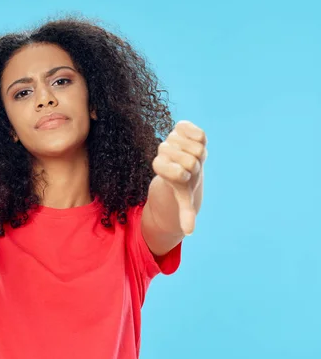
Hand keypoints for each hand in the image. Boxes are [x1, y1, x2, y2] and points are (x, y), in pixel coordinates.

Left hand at [152, 120, 207, 235]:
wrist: (180, 162)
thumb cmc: (184, 182)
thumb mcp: (184, 198)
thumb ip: (185, 213)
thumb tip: (189, 232)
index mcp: (164, 170)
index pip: (176, 173)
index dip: (181, 176)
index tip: (182, 177)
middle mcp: (166, 154)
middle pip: (188, 159)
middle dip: (192, 167)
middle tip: (188, 164)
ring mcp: (172, 140)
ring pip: (190, 146)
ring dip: (193, 153)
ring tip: (188, 154)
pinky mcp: (178, 127)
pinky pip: (187, 126)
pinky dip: (193, 132)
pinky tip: (194, 140)